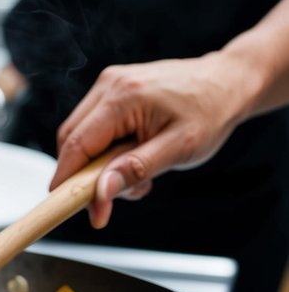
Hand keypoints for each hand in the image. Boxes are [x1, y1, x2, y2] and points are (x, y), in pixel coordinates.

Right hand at [50, 52, 250, 227]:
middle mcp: (110, 85)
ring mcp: (110, 84)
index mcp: (124, 96)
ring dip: (97, 165)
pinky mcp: (113, 89)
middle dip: (83, 175)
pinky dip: (105, 151)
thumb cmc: (210, 112)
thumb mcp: (179, 148)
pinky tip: (133, 157)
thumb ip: (136, 170)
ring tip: (137, 176)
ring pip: (80, 135)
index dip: (66, 181)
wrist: (227, 83)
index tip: (65, 208)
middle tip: (110, 200)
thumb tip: (100, 191)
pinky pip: (94, 126)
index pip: (77, 145)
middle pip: (70, 139)